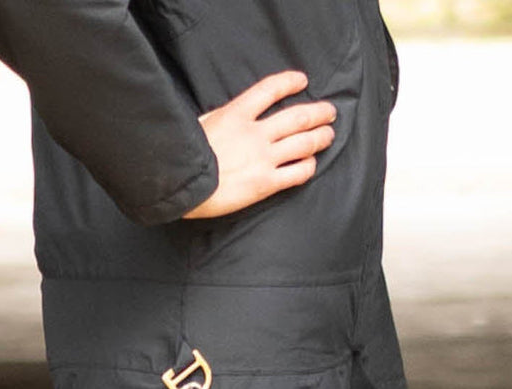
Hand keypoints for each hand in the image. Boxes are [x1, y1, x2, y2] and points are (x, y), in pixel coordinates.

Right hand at [183, 71, 335, 219]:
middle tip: (329, 112)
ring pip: (304, 143)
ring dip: (321, 137)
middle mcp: (255, 133)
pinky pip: (298, 173)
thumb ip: (222, 118)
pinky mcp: (266, 183)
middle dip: (318, 113)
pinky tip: (311, 164)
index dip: (289, 82)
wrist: (183, 184)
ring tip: (328, 134)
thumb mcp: (201, 124)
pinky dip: (309, 166)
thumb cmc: (185, 154)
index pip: (269, 89)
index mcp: (236, 114)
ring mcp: (264, 158)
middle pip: (298, 117)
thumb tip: (232, 117)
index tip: (302, 80)